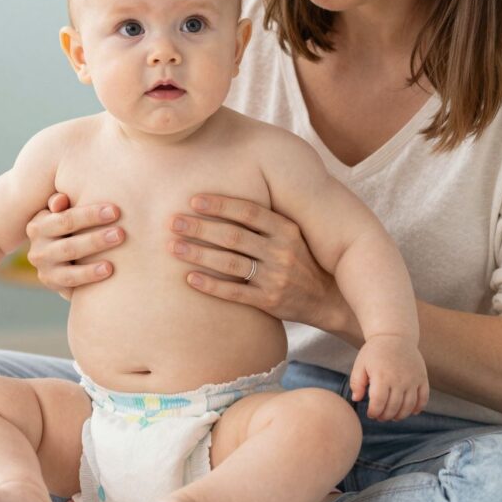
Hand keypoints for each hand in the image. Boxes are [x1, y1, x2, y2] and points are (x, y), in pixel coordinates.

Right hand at [24, 193, 123, 298]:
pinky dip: (90, 275)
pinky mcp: (53, 284)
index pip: (64, 219)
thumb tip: (61, 200)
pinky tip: (109, 268)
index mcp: (38, 225)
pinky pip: (71, 281)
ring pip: (70, 260)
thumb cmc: (71, 228)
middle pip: (68, 242)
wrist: (63, 260)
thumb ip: (63, 203)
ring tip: (116, 248)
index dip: (90, 214)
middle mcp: (38, 248)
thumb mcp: (64, 214)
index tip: (115, 211)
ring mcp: (45, 268)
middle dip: (96, 237)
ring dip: (94, 251)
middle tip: (121, 233)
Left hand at [168, 193, 349, 330]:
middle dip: (200, 227)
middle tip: (173, 221)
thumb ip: (265, 221)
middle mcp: (282, 251)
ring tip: (173, 247)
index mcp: (287, 230)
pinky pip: (234, 292)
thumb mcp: (292, 236)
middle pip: (233, 236)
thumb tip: (225, 200)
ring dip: (198, 254)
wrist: (328, 298)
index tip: (193, 200)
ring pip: (229, 263)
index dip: (220, 205)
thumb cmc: (300, 260)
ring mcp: (275, 277)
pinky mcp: (269, 301)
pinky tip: (190, 278)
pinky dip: (211, 285)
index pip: (248, 211)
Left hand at [349, 334, 428, 420]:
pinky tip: (411, 411)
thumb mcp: (360, 364)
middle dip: (385, 416)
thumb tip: (356, 399)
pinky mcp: (422, 378)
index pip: (378, 403)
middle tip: (380, 417)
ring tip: (393, 416)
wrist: (395, 336)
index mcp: (381, 376)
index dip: (374, 412)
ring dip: (400, 415)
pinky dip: (418, 408)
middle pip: (393, 407)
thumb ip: (357, 383)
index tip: (371, 413)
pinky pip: (423, 398)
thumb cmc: (375, 352)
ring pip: (409, 406)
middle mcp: (399, 379)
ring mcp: (412, 379)